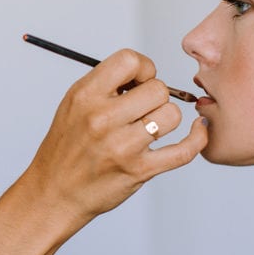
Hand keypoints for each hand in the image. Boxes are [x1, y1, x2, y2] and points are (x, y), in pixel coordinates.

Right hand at [24, 49, 206, 225]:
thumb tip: (145, 72)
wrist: (55, 193)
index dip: (143, 68)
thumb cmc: (67, 146)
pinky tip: (198, 129)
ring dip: (167, 118)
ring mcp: (123, 147)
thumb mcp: (74, 104)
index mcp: (86, 96)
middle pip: (157, 88)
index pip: (130, 61)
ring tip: (151, 126)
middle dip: (155, 95)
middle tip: (143, 107)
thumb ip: (106, 84)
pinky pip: (184, 150)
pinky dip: (197, 138)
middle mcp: (103, 120)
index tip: (139, 81)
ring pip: (172, 115)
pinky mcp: (139, 171)